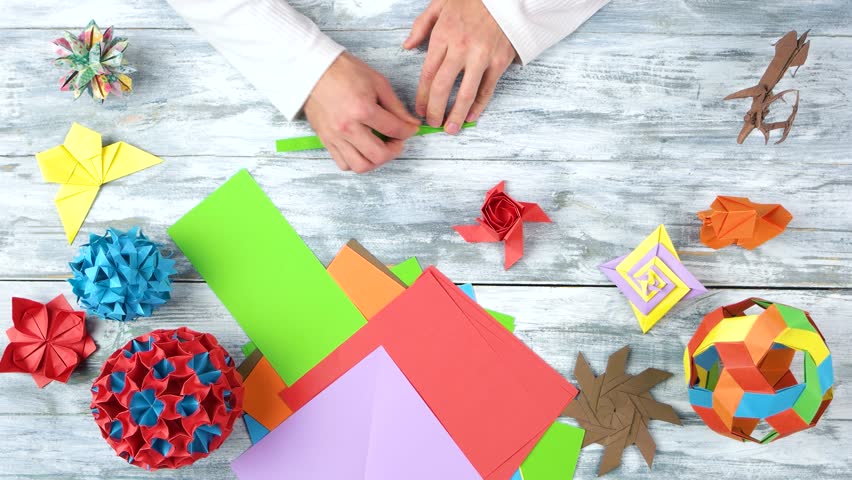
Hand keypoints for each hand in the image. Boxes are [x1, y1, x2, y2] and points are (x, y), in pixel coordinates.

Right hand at [304, 52, 419, 172]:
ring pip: (361, 166)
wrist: (313, 69)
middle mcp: (348, 127)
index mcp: (362, 109)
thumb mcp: (377, 83)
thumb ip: (396, 107)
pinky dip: (356, 162)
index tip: (410, 128)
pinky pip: (343, 164)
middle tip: (397, 140)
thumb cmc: (344, 71)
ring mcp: (335, 136)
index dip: (408, 131)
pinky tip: (362, 148)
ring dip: (375, 161)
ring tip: (380, 147)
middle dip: (394, 150)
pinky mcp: (326, 140)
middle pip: (379, 156)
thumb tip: (411, 124)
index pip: (394, 130)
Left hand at [403, 0, 515, 133]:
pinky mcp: (499, 62)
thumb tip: (407, 46)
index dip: (422, 96)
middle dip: (435, 110)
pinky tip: (471, 117)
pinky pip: (487, 90)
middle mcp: (461, 48)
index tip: (420, 110)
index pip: (428, 74)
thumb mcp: (440, 4)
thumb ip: (421, 25)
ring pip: (466, 94)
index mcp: (444, 36)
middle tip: (432, 123)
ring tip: (450, 129)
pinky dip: (479, 106)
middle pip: (443, 87)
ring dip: (456, 115)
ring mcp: (482, 57)